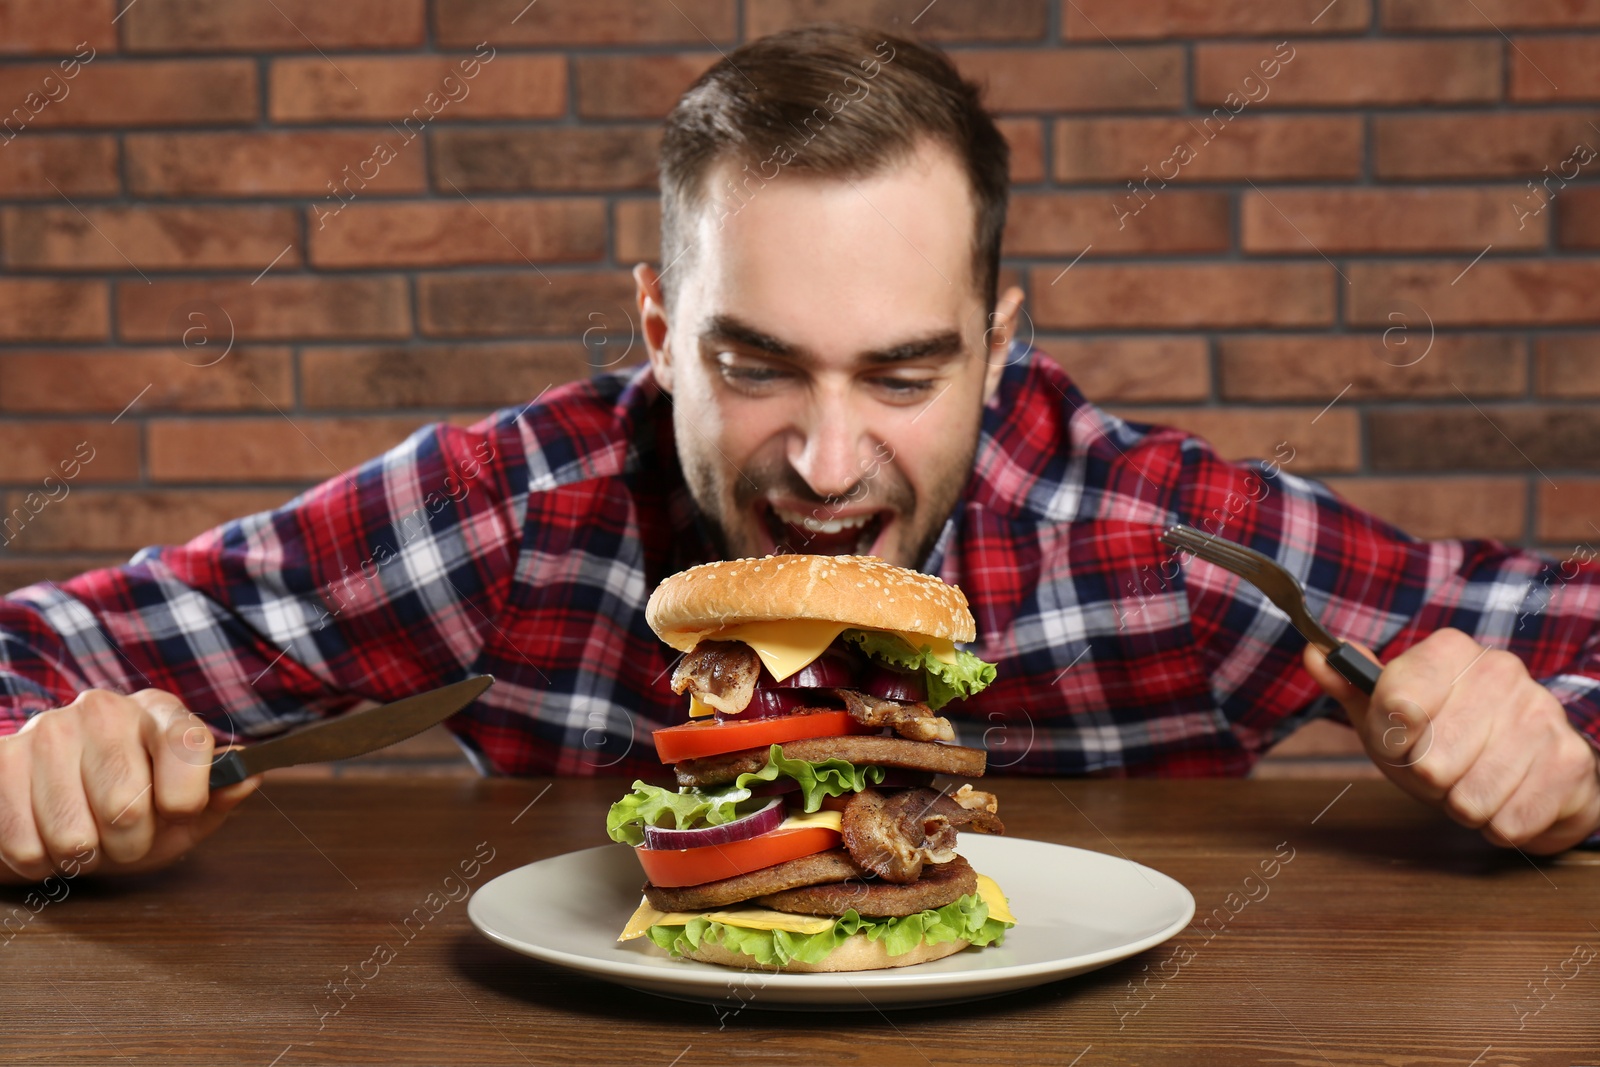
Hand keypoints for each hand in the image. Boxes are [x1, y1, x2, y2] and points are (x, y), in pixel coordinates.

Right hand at [0, 688, 260, 883]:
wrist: (51, 800)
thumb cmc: (133, 806)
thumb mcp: (184, 808)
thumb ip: (219, 796)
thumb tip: (248, 776)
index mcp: (159, 712)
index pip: (188, 744)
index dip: (186, 796)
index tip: (178, 812)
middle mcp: (103, 710)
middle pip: (127, 806)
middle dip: (131, 844)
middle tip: (126, 837)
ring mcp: (48, 731)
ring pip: (74, 836)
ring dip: (83, 856)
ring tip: (87, 835)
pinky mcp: (1, 759)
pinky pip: (26, 845)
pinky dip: (40, 860)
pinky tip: (48, 834)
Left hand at [1304, 628, 1599, 854]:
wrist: (1526, 762)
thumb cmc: (1444, 736)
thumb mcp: (1387, 712)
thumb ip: (1350, 686)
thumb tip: (1314, 655)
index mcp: (1449, 650)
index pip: (1396, 705)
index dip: (1390, 740)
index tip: (1401, 740)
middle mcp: (1501, 670)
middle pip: (1431, 762)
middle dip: (1428, 782)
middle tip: (1440, 771)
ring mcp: (1542, 714)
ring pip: (1470, 798)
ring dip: (1463, 805)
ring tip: (1471, 783)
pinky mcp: (1571, 762)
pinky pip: (1509, 822)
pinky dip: (1499, 825)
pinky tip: (1505, 798)